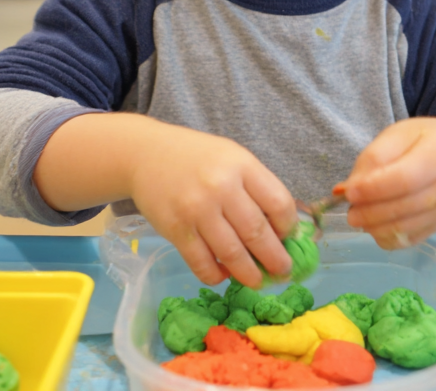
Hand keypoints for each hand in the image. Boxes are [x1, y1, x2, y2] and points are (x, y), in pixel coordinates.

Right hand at [129, 123, 298, 286]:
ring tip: (257, 281)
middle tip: (283, 272)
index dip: (288, 227)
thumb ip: (256, 187)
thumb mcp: (233, 158)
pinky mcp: (175, 229)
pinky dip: (216, 275)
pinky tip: (223, 275)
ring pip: (231, 253)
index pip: (279, 203)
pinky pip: (201, 263)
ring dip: (249, 274)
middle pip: (257, 233)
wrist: (146, 154)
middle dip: (275, 259)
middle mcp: (221, 187)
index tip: (288, 238)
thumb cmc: (198, 158)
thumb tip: (282, 230)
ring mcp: (197, 210)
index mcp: (242, 166)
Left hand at [340, 119, 435, 248]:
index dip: (373, 189)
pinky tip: (374, 226)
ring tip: (358, 217)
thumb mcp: (399, 135)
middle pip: (404, 206)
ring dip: (374, 227)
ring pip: (405, 228)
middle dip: (370, 212)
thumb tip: (346, 189)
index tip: (349, 192)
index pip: (404, 179)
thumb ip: (373, 158)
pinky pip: (409, 240)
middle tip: (350, 210)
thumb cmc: (425, 142)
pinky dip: (386, 237)